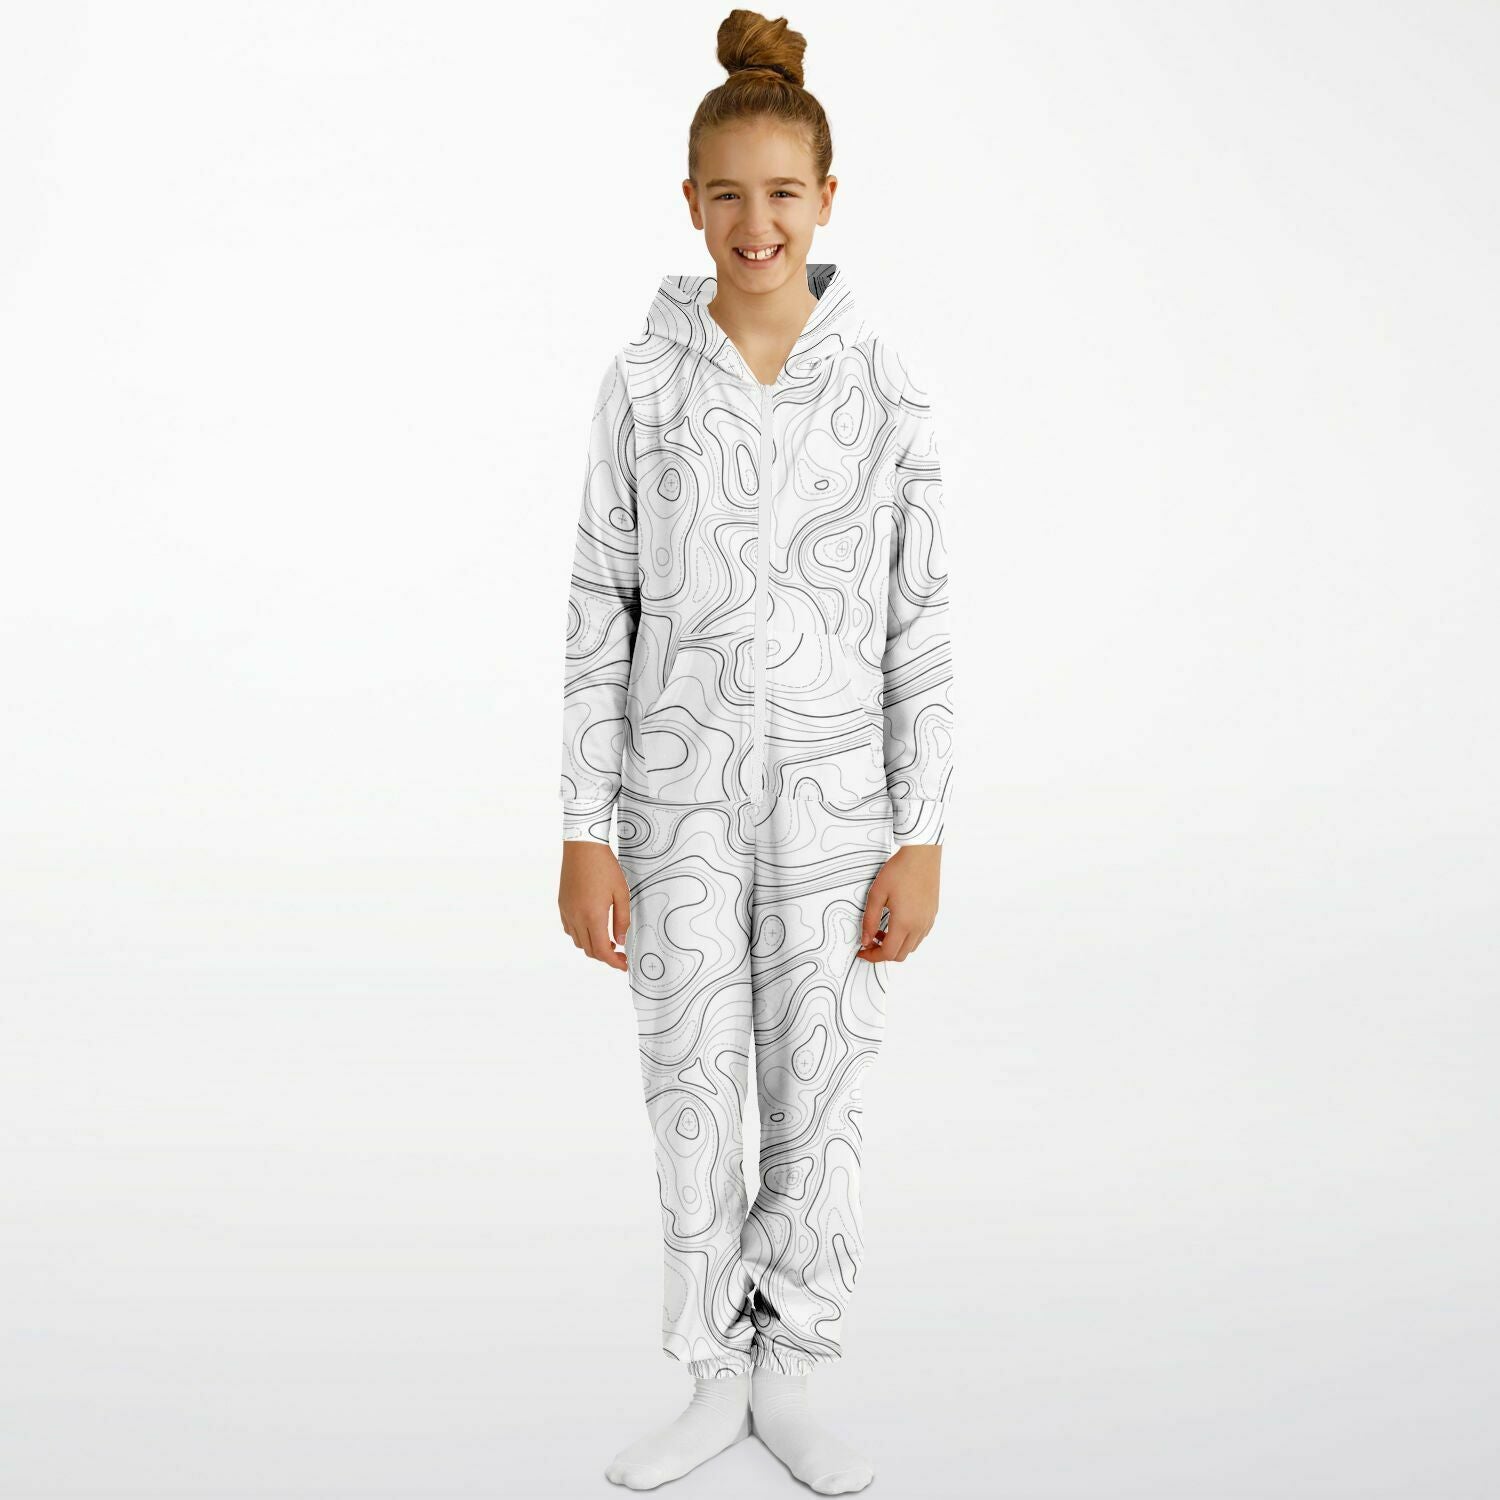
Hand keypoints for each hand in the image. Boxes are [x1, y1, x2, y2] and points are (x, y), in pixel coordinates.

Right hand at [558, 841, 629, 970]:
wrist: (582, 847)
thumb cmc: (604, 867)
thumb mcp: (621, 893)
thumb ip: (622, 920)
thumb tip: (620, 941)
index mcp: (593, 916)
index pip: (602, 951)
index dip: (613, 962)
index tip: (623, 965)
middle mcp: (576, 917)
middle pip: (589, 950)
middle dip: (605, 957)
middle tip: (620, 954)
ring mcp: (567, 912)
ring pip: (578, 942)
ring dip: (593, 946)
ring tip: (608, 941)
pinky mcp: (562, 905)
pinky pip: (570, 929)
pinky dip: (582, 935)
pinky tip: (593, 927)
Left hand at [857, 844, 940, 961]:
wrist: (921, 855)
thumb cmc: (898, 871)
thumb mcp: (876, 894)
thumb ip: (869, 921)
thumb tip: (865, 940)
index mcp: (904, 923)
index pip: (888, 953)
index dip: (872, 956)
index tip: (862, 951)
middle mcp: (919, 926)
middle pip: (900, 954)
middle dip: (882, 953)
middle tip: (870, 940)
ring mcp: (928, 921)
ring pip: (911, 947)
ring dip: (895, 945)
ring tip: (881, 930)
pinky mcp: (932, 914)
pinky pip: (920, 936)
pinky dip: (907, 938)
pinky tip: (897, 923)